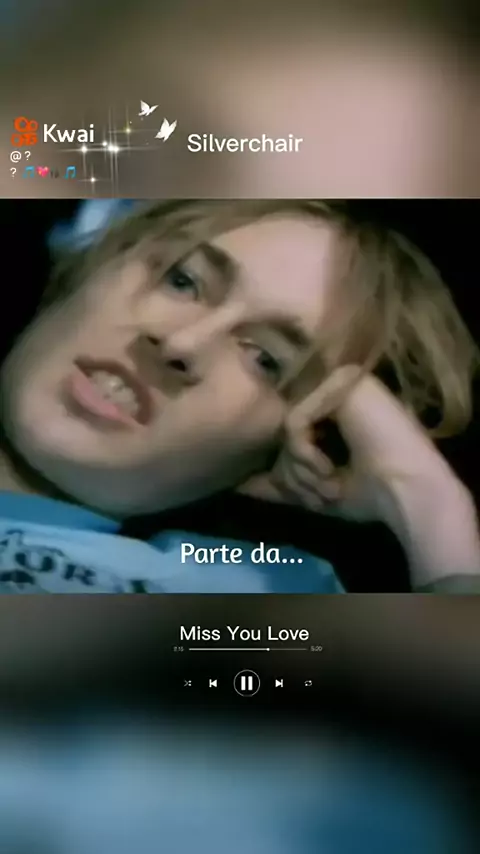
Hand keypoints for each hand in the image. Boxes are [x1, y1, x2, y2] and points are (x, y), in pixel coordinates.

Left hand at [239, 366, 479, 585]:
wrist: (409, 494)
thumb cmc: (371, 495)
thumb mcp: (314, 490)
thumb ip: (278, 483)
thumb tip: (238, 486)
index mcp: (329, 413)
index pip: (283, 435)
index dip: (285, 471)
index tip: (304, 498)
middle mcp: (331, 392)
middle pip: (281, 429)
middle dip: (292, 474)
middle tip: (319, 496)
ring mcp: (337, 383)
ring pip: (286, 424)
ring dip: (298, 467)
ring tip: (326, 486)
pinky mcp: (340, 384)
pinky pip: (295, 420)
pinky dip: (303, 453)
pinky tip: (327, 469)